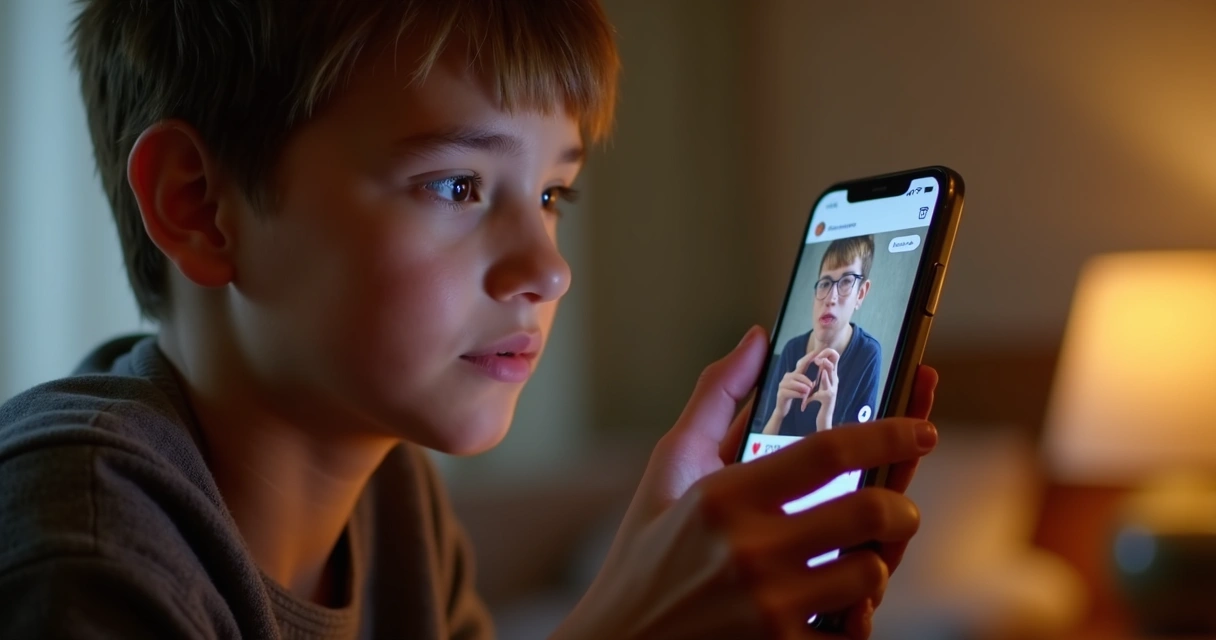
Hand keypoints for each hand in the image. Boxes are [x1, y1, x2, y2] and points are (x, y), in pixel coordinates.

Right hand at [554, 327, 939, 639]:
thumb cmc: (645, 554)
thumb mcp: (667, 471)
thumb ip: (713, 399)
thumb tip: (756, 338)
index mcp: (721, 497)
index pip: (827, 451)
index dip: (887, 433)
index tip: (921, 427)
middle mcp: (748, 552)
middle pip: (869, 511)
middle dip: (901, 507)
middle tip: (897, 507)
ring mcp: (768, 611)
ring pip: (871, 574)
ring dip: (874, 564)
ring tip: (852, 558)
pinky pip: (855, 632)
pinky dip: (856, 617)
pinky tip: (837, 606)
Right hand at [774, 357, 815, 417]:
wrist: (783, 408)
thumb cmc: (795, 396)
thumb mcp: (802, 388)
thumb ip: (808, 383)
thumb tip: (817, 380)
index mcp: (793, 374)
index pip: (801, 364)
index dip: (808, 358)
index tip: (816, 352)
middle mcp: (786, 378)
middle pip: (798, 375)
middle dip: (806, 381)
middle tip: (812, 386)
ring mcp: (782, 385)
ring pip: (793, 383)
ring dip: (802, 388)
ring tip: (808, 392)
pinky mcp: (780, 393)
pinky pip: (790, 392)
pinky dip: (798, 394)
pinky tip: (803, 397)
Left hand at [806, 348, 839, 430]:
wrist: (825, 416)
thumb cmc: (821, 400)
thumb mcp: (820, 384)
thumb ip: (822, 374)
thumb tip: (820, 360)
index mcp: (831, 375)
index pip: (834, 358)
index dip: (827, 353)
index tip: (816, 355)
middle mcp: (834, 380)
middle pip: (835, 362)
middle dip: (826, 356)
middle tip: (817, 357)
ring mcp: (833, 388)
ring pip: (832, 372)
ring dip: (826, 365)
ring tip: (820, 361)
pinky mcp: (829, 396)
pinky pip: (827, 385)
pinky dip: (825, 379)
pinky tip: (822, 373)